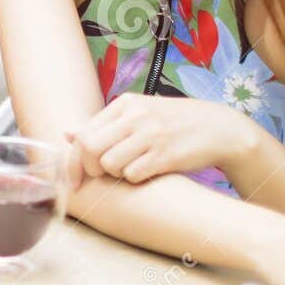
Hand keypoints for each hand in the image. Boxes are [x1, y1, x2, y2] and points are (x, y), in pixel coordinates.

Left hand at [68, 95, 256, 187]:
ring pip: (110, 164)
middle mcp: (135, 116)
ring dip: (116, 174)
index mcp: (124, 103)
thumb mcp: (138, 114)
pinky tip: (148, 171)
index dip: (73, 161)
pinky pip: (133, 175)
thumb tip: (66, 134)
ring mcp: (151, 135)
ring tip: (132, 167)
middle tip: (102, 175)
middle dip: (90, 169)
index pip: (83, 134)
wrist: (219, 128)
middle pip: (90, 149)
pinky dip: (135, 179)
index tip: (73, 180)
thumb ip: (103, 125)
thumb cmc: (171, 123)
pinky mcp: (166, 155)